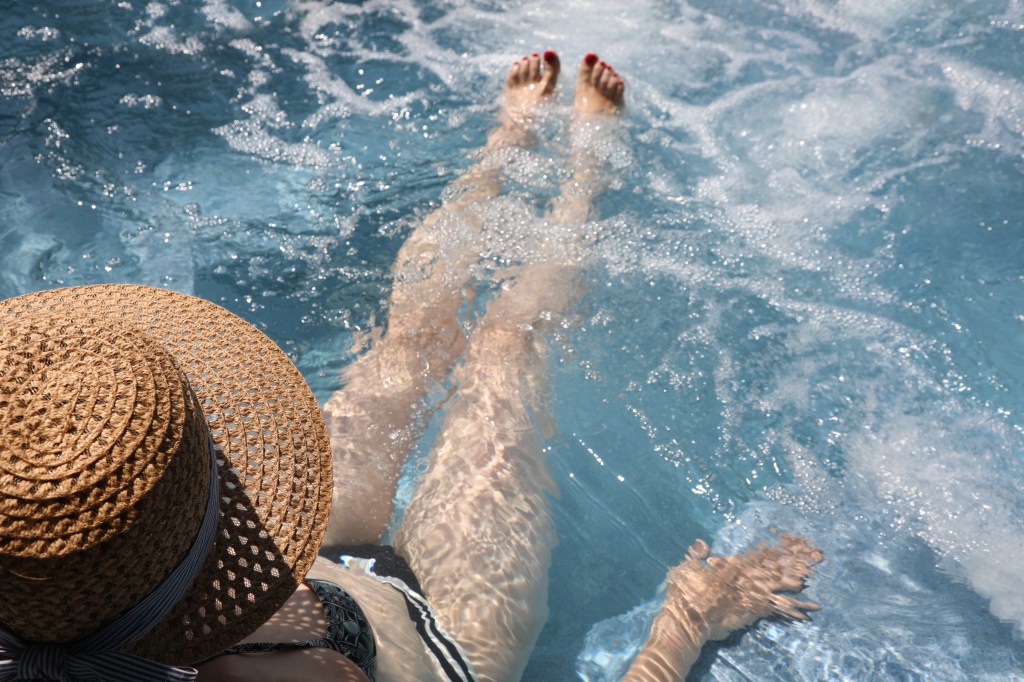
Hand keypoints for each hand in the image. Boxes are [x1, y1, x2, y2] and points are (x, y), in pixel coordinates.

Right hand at [663, 535, 821, 642]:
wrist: (688, 621)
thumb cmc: (684, 593)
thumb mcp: (686, 567)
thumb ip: (696, 553)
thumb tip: (703, 544)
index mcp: (731, 565)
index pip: (759, 554)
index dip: (777, 549)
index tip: (793, 543)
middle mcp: (745, 578)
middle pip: (774, 567)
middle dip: (794, 561)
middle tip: (815, 556)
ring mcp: (751, 596)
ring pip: (778, 586)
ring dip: (794, 581)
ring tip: (810, 578)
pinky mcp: (752, 613)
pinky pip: (775, 610)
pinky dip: (790, 610)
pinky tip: (804, 612)